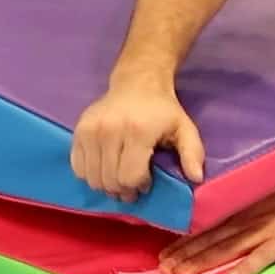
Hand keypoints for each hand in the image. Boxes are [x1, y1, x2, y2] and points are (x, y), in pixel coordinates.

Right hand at [70, 75, 204, 201]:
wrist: (137, 83)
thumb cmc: (162, 110)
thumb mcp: (185, 128)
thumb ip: (193, 153)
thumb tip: (197, 178)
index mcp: (138, 131)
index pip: (129, 177)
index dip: (139, 186)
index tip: (147, 181)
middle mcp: (110, 130)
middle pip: (110, 181)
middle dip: (123, 190)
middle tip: (133, 184)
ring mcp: (91, 130)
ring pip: (93, 178)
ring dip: (107, 185)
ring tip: (119, 177)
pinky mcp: (78, 131)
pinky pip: (77, 168)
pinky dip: (90, 175)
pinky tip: (104, 167)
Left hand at [158, 179, 274, 273]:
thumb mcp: (263, 196)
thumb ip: (243, 210)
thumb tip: (218, 220)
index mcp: (242, 212)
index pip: (207, 228)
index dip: (184, 242)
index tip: (164, 253)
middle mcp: (248, 222)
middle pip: (210, 241)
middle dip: (185, 254)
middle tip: (162, 267)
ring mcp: (265, 232)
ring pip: (227, 249)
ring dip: (203, 261)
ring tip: (181, 273)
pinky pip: (261, 258)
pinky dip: (245, 267)